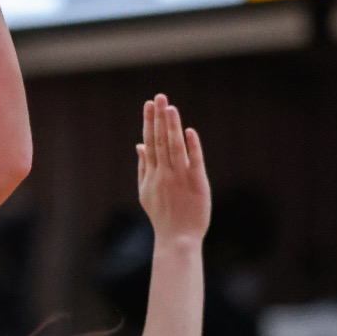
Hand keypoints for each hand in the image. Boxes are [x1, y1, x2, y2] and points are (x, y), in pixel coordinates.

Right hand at [136, 94, 209, 243]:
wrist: (177, 238)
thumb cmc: (162, 216)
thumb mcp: (145, 191)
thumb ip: (143, 166)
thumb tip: (139, 144)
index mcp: (152, 173)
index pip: (150, 142)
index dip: (149, 122)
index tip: (149, 104)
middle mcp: (164, 173)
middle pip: (161, 140)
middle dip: (159, 118)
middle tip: (160, 97)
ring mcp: (180, 177)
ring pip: (174, 147)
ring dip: (172, 126)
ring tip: (170, 107)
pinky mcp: (197, 183)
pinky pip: (194, 161)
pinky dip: (192, 146)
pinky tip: (189, 131)